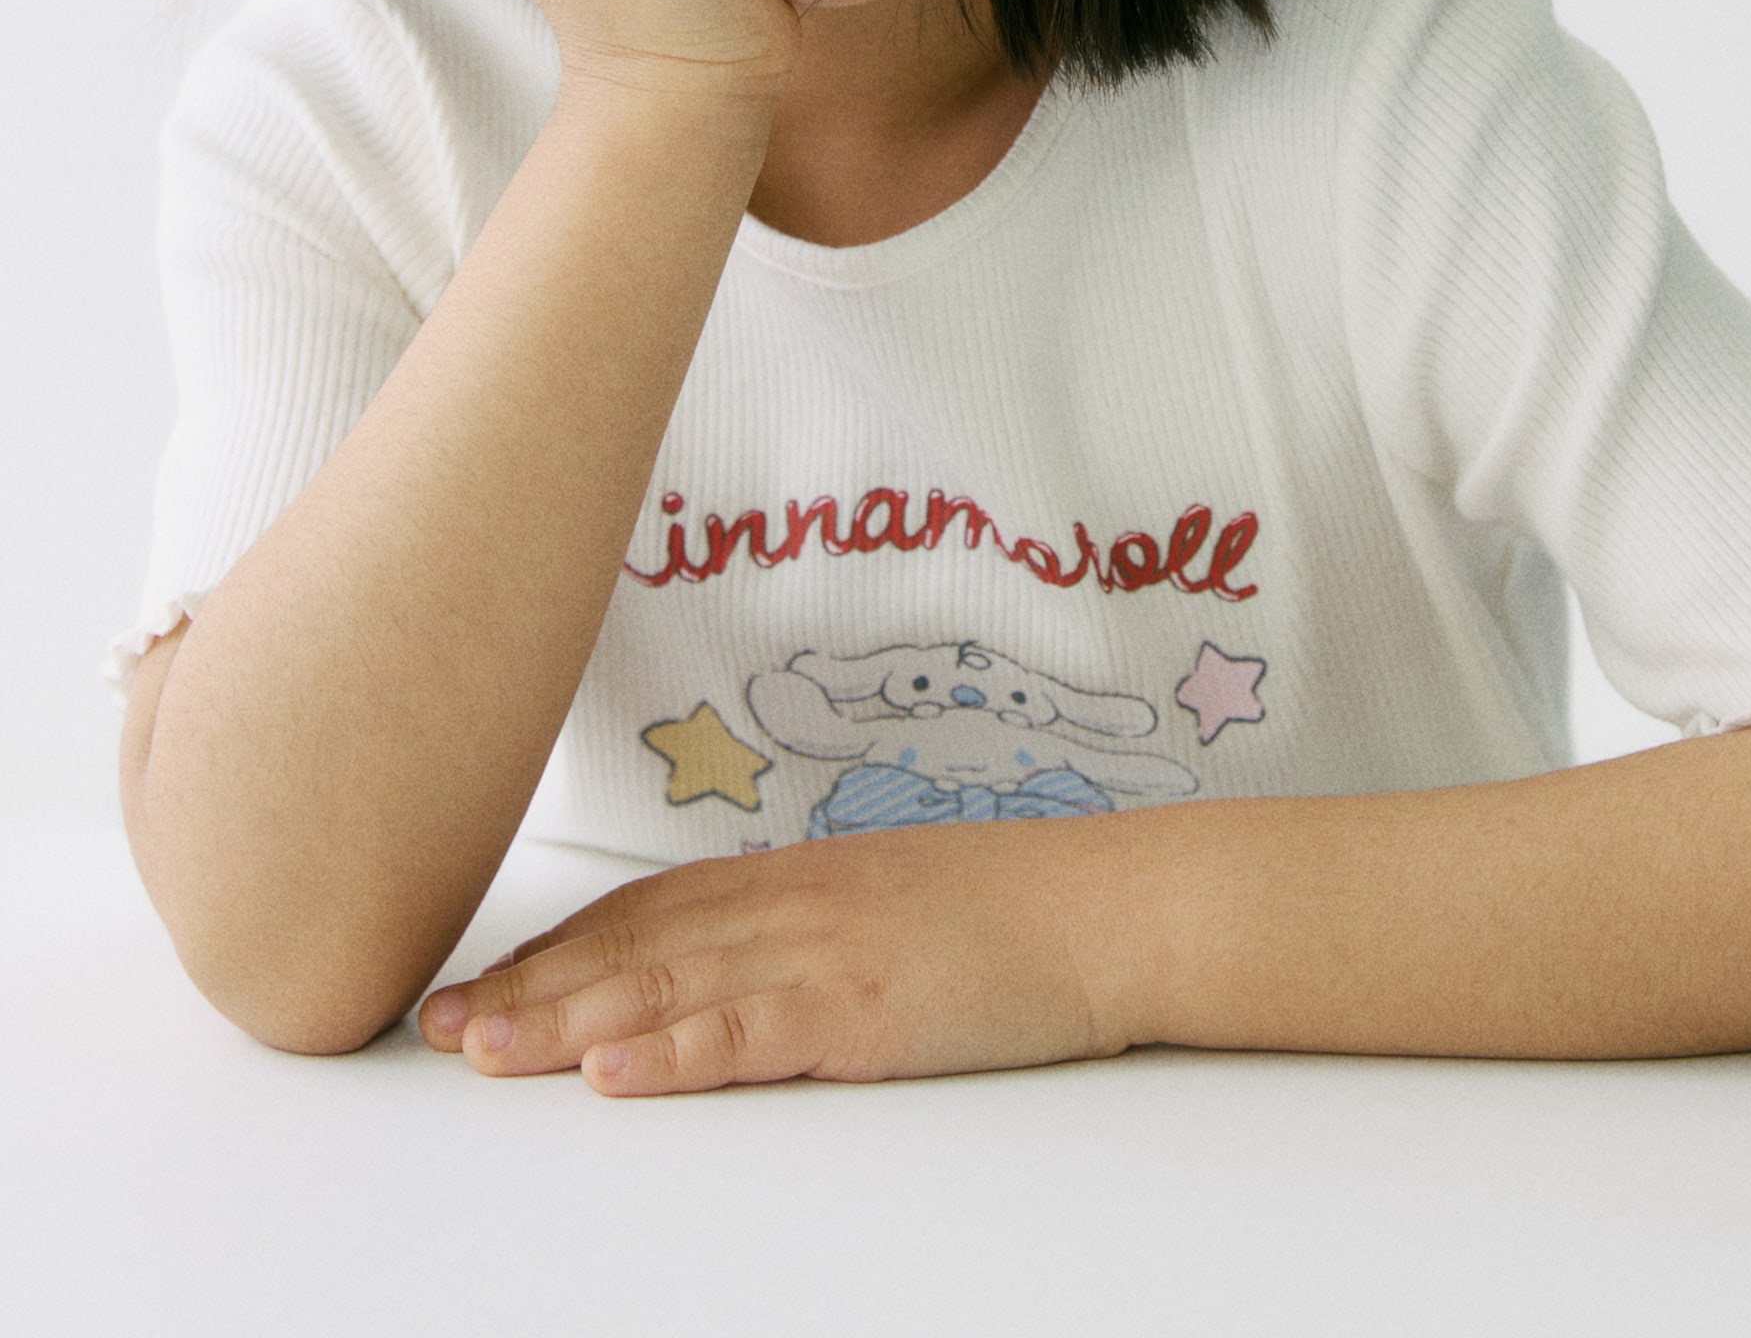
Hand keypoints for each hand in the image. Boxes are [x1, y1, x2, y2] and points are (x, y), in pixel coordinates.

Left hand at [417, 820, 1130, 1091]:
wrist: (1108, 907)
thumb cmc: (1008, 913)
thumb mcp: (885, 906)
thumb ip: (803, 926)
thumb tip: (730, 964)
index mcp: (793, 881)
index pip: (644, 911)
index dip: (555, 949)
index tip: (479, 982)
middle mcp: (790, 905)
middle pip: (634, 948)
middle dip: (528, 990)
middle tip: (438, 1027)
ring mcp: (824, 953)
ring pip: (669, 987)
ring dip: (567, 1022)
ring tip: (485, 1051)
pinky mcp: (864, 1010)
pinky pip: (752, 1031)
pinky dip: (676, 1052)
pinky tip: (616, 1073)